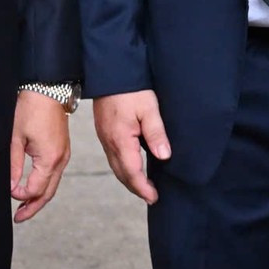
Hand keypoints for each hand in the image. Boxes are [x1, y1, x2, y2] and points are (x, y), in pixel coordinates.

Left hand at [10, 91, 71, 223]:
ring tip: (24, 208)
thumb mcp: (15, 138)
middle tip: (19, 218)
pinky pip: (55, 175)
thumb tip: (11, 186)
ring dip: (39, 198)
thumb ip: (14, 165)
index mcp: (50, 158)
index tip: (8, 193)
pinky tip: (33, 188)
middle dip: (33, 207)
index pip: (35, 189)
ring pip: (53, 185)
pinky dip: (45, 186)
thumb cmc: (31, 109)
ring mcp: (64, 155)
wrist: (48, 90)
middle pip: (48, 193)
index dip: (20, 196)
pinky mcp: (63, 150)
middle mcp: (61, 159)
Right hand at [92, 90, 170, 204]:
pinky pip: (112, 156)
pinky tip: (131, 165)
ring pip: (115, 166)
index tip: (154, 198)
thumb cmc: (130, 88)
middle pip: (121, 174)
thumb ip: (156, 133)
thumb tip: (164, 157)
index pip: (132, 172)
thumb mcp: (149, 108)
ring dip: (128, 178)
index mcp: (120, 140)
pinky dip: (122, 167)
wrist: (109, 71)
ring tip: (143, 186)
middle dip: (135, 188)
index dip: (143, 188)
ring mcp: (104, 137)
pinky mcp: (104, 131)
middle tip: (150, 196)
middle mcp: (109, 142)